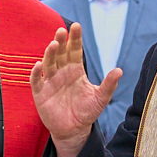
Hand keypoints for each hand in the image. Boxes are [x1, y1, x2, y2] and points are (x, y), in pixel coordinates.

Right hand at [30, 24, 121, 156]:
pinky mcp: (41, 94)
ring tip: (53, 44)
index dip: (75, 39)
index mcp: (75, 70)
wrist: (74, 130)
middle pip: (60, 54)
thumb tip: (119, 70)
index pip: (75, 50)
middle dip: (61, 42)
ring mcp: (50, 82)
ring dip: (50, 54)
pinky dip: (36, 73)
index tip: (76, 26)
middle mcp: (61, 72)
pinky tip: (39, 65)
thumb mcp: (101, 98)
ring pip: (49, 64)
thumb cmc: (86, 112)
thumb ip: (109, 85)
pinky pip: (36, 81)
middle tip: (62, 30)